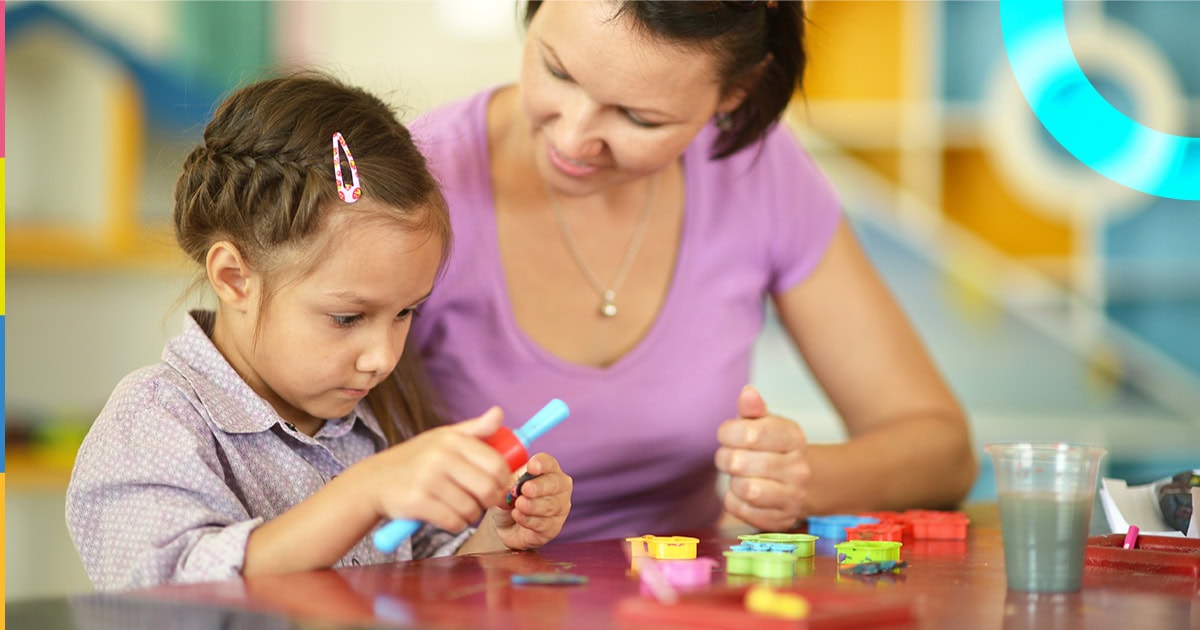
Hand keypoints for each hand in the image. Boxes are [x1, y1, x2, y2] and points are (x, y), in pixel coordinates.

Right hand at [355, 407, 511, 533]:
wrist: (373, 481)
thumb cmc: (415, 459)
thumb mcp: (443, 438)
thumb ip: (474, 429)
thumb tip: (499, 412)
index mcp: (452, 439)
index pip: (496, 463)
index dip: (504, 480)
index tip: (499, 486)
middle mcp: (441, 456)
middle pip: (488, 488)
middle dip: (491, 500)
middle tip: (484, 502)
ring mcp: (428, 479)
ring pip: (472, 509)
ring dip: (472, 515)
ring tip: (463, 509)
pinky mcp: (418, 502)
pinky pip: (454, 522)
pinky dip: (457, 524)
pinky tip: (449, 517)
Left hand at [486, 453, 571, 549]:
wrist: (505, 524)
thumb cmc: (509, 498)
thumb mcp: (504, 488)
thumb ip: (507, 487)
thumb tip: (508, 491)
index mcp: (548, 470)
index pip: (549, 463)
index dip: (542, 464)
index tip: (531, 467)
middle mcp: (559, 487)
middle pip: (555, 483)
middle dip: (539, 486)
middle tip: (525, 489)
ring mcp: (559, 507)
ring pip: (550, 505)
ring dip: (532, 505)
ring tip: (518, 505)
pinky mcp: (554, 527)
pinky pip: (544, 523)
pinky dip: (529, 520)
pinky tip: (517, 516)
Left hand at [715, 385, 810, 530]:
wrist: (801, 483)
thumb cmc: (773, 448)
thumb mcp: (765, 424)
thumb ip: (753, 409)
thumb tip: (747, 392)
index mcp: (794, 438)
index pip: (751, 433)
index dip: (728, 433)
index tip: (726, 434)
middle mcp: (799, 469)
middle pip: (740, 463)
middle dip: (725, 458)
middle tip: (728, 457)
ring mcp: (793, 497)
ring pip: (744, 489)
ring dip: (732, 481)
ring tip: (738, 475)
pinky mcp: (781, 520)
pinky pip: (741, 510)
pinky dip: (734, 501)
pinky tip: (743, 493)